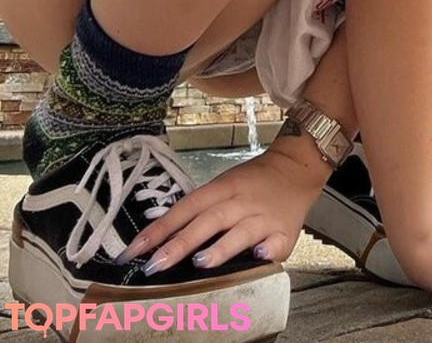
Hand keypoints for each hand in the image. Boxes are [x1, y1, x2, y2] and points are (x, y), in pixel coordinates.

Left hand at [119, 139, 328, 273]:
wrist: (297, 168)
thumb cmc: (253, 183)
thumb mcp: (223, 185)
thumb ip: (197, 209)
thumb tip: (157, 236)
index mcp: (223, 188)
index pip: (186, 207)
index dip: (160, 229)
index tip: (133, 251)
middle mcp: (242, 201)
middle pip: (209, 220)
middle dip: (181, 242)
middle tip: (156, 264)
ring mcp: (264, 216)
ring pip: (242, 231)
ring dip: (222, 247)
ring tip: (200, 262)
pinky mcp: (286, 231)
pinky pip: (278, 242)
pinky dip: (269, 250)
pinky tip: (260, 257)